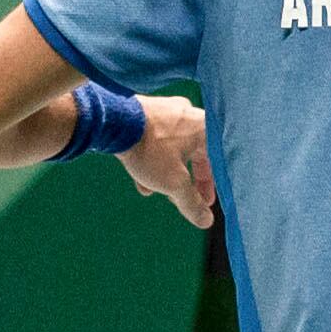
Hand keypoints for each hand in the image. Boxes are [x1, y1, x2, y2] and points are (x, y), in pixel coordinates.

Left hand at [126, 94, 216, 226]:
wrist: (114, 122)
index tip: (205, 201)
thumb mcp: (174, 183)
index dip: (211, 184)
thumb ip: (192, 203)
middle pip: (195, 153)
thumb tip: (206, 221)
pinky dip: (153, 159)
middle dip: (187, 180)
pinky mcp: (145, 110)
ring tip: (157, 192)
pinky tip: (141, 180)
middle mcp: (188, 114)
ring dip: (168, 172)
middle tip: (183, 198)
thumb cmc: (151, 150)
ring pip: (173, 148)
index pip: (217, 159)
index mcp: (204, 128)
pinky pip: (155, 139)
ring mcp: (166, 110)